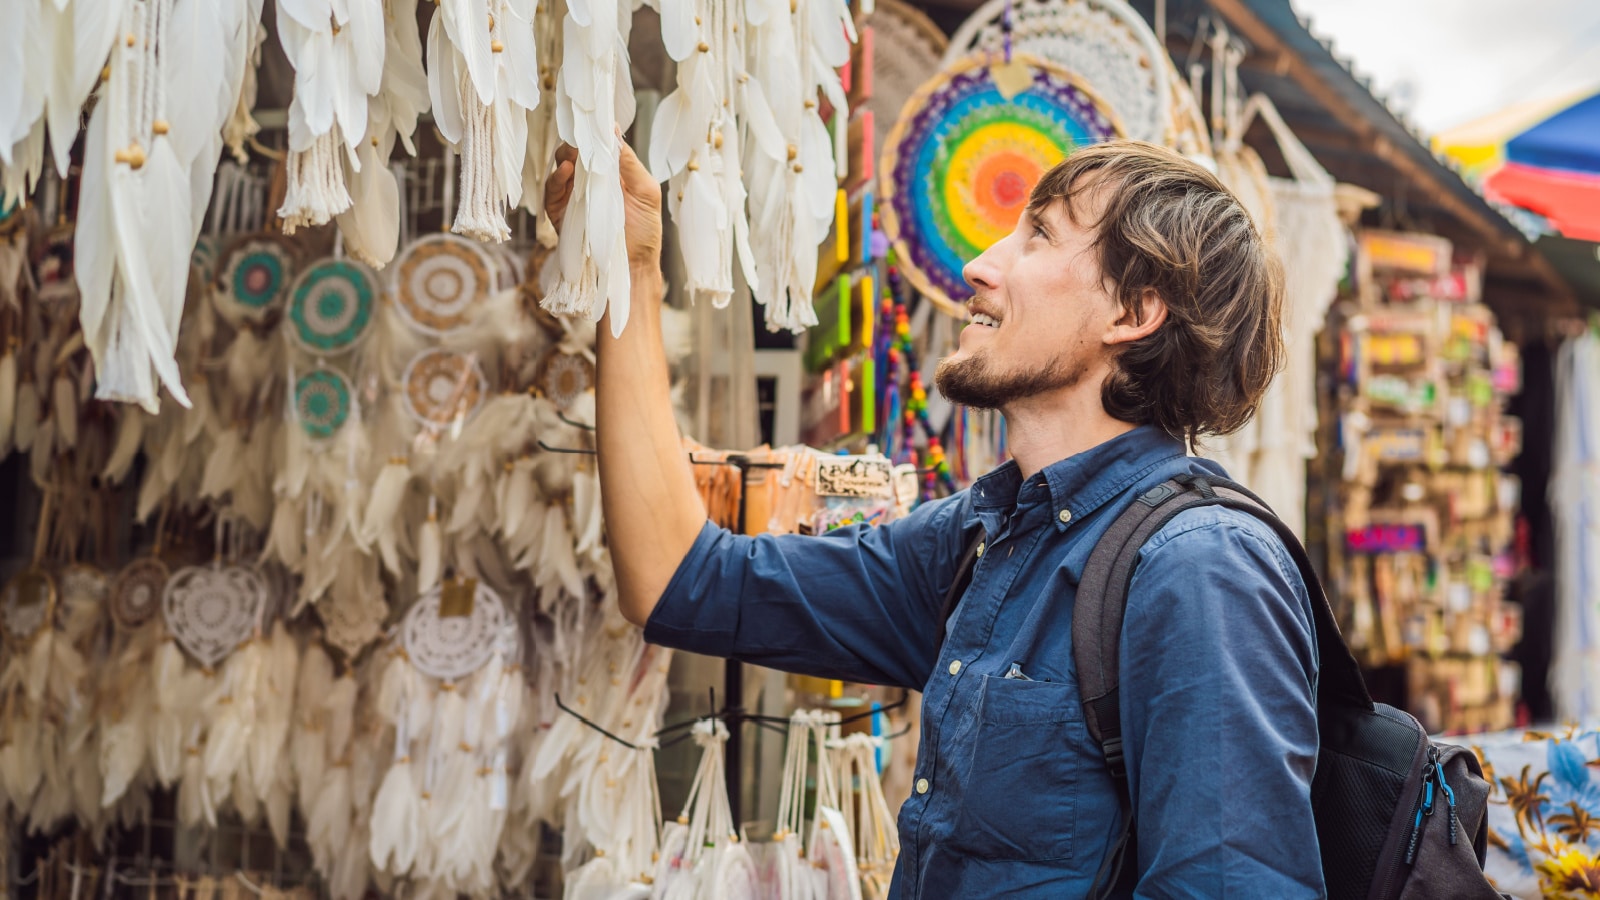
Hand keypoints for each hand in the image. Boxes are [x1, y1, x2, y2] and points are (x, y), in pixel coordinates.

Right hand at [541, 132, 663, 272]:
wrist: (632, 266)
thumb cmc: (644, 230)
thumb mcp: (646, 191)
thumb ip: (629, 161)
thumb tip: (614, 128)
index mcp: (612, 172)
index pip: (598, 145)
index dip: (594, 132)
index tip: (592, 121)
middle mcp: (591, 180)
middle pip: (576, 151)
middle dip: (577, 143)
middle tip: (581, 139)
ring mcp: (574, 195)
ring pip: (561, 166)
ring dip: (566, 156)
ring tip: (573, 155)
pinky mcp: (560, 211)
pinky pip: (552, 190)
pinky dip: (556, 178)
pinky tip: (566, 171)